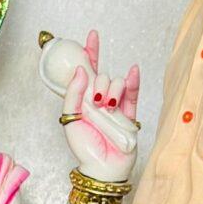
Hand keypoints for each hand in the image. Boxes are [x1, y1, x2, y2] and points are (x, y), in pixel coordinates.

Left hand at [60, 31, 139, 180]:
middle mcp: (99, 99)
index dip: (89, 53)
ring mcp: (115, 105)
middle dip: (99, 83)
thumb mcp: (69, 118)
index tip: (91, 36)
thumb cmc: (84, 147)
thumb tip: (82, 70)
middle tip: (97, 101)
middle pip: (102, 75)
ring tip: (108, 108)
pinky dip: (133, 81)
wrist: (103, 167)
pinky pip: (133, 92)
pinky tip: (132, 71)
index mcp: (83, 100)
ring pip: (116, 82)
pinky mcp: (129, 113)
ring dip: (112, 91)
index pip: (87, 71)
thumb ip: (73, 94)